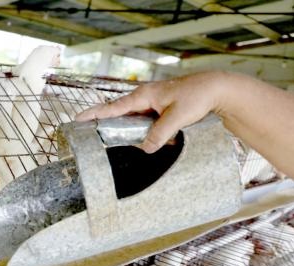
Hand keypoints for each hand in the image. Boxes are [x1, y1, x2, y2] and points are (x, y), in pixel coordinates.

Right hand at [76, 72, 224, 152]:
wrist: (216, 89)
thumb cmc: (197, 96)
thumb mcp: (177, 118)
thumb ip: (160, 133)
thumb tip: (146, 148)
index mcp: (143, 95)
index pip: (113, 107)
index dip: (94, 114)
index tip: (77, 119)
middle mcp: (145, 98)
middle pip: (119, 113)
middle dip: (104, 123)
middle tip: (88, 134)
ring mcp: (152, 103)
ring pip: (133, 119)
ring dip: (126, 130)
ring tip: (113, 141)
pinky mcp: (160, 109)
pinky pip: (145, 122)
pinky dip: (142, 130)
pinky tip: (146, 140)